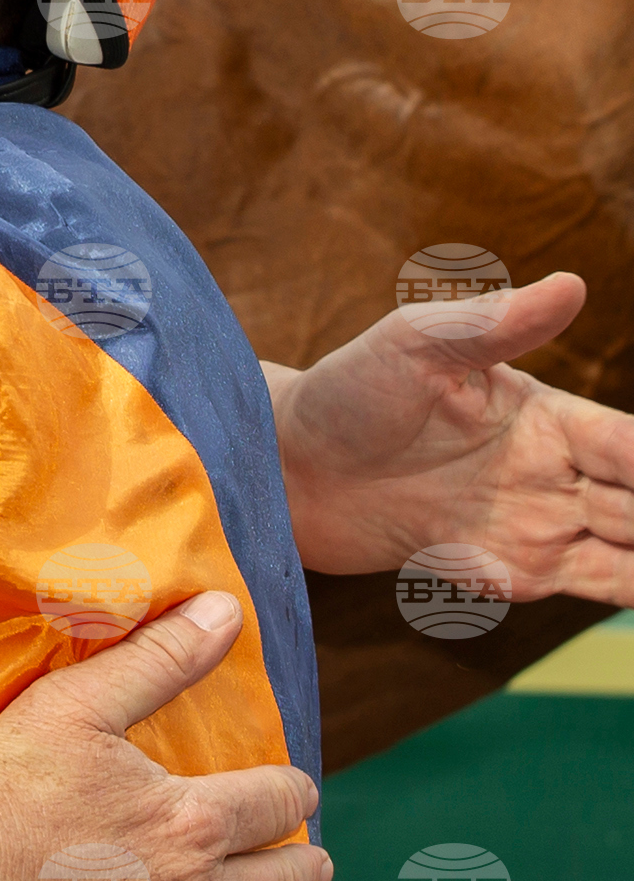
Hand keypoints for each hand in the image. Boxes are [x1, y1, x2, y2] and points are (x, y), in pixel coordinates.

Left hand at [269, 273, 633, 593]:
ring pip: (632, 555)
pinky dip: (627, 595)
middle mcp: (553, 475)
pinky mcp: (504, 574)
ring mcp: (534, 528)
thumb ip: (495, 324)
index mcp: (546, 417)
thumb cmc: (348, 391)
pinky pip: (586, 590)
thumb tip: (571, 284)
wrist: (283, 467)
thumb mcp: (417, 346)